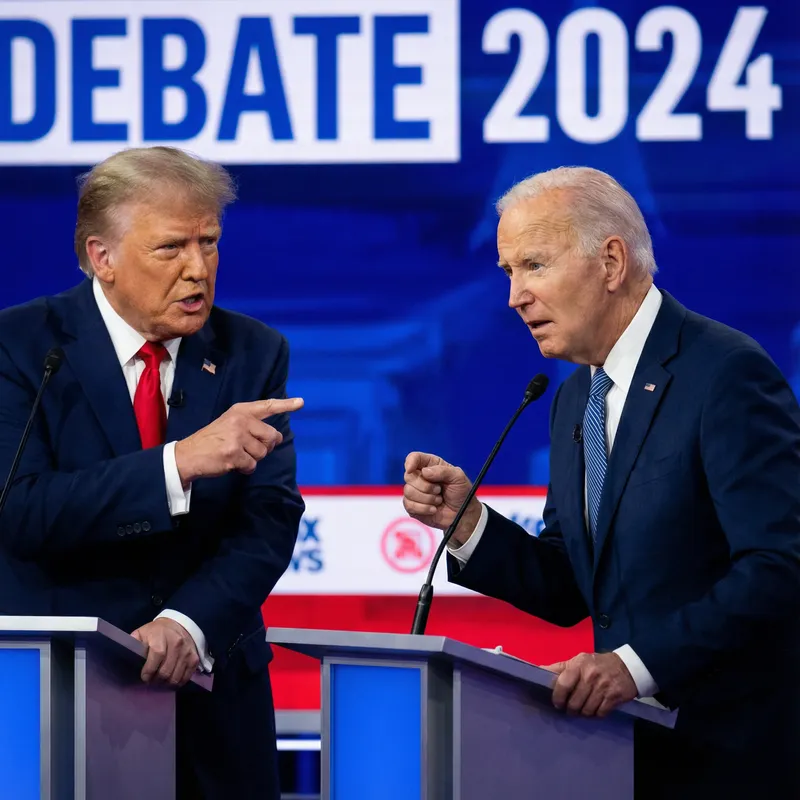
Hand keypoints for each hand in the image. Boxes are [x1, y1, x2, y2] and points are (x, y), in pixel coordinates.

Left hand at [131, 618, 199, 687]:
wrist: (179, 625)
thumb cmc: (156, 632)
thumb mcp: (142, 633)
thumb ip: (133, 643)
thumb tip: (125, 656)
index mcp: (161, 636)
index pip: (157, 655)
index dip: (149, 669)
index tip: (144, 677)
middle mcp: (177, 643)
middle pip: (166, 670)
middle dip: (156, 680)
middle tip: (151, 681)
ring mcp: (187, 652)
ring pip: (175, 677)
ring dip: (165, 684)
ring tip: (159, 682)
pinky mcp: (194, 659)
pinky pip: (185, 678)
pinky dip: (177, 683)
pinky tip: (170, 680)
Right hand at [175, 397, 302, 484]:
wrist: (188, 455)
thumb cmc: (212, 441)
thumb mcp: (230, 424)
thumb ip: (252, 426)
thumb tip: (278, 438)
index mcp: (240, 411)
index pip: (267, 406)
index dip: (286, 405)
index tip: (301, 402)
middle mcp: (240, 420)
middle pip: (271, 437)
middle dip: (265, 447)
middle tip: (248, 449)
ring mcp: (236, 437)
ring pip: (262, 453)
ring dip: (253, 459)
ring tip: (236, 455)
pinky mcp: (233, 453)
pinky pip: (252, 465)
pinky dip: (245, 468)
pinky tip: (232, 464)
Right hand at [403, 452, 480, 545]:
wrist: (463, 514)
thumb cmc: (461, 493)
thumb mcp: (458, 477)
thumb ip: (443, 471)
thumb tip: (424, 472)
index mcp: (431, 465)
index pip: (414, 457)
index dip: (410, 462)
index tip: (411, 469)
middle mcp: (420, 477)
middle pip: (409, 476)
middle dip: (426, 486)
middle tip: (439, 490)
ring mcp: (415, 492)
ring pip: (408, 491)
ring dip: (427, 498)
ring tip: (439, 500)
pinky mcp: (413, 506)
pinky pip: (409, 505)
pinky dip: (424, 508)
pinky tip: (434, 509)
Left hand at [542, 652, 637, 717]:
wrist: (627, 667)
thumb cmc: (597, 664)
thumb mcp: (578, 661)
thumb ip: (559, 668)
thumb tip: (538, 670)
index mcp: (578, 665)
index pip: (563, 684)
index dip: (558, 697)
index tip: (557, 704)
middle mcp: (590, 676)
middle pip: (574, 702)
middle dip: (570, 709)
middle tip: (571, 709)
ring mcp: (603, 687)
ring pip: (586, 710)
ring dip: (583, 713)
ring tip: (582, 709)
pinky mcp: (614, 698)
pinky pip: (600, 713)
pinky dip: (596, 714)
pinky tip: (595, 709)